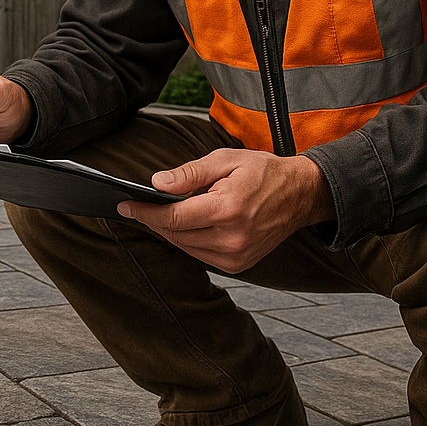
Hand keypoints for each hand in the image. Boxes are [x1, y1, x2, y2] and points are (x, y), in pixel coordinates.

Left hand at [118, 150, 335, 273]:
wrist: (301, 195)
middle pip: (176, 235)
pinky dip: (188, 241)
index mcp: (228, 209)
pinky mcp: (239, 264)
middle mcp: (232, 238)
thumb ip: (190, 173)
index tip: (125, 206)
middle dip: (154, 221)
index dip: (145, 213)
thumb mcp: (226, 160)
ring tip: (164, 212)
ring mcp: (237, 255)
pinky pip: (200, 255)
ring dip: (170, 232)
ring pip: (185, 247)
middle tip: (139, 206)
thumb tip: (157, 184)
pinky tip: (188, 224)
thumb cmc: (264, 172)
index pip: (173, 218)